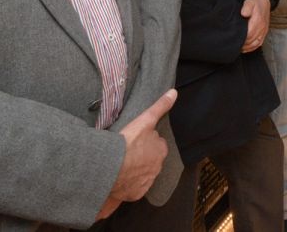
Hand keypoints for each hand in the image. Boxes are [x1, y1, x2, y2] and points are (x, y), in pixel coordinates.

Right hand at [97, 89, 176, 219]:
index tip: (137, 141)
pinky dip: (129, 184)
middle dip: (143, 157)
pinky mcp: (136, 193)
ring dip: (136, 170)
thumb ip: (160, 106)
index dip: (148, 142)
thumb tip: (173, 93)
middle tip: (129, 152)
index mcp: (161, 150)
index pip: (158, 145)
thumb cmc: (129, 142)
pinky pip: (134, 188)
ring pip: (143, 174)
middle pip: (151, 160)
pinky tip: (121, 178)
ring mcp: (147, 182)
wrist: (112, 167)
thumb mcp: (146, 119)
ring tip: (123, 165)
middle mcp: (157, 168)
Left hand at [240, 0, 271, 51]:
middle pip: (252, 40)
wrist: (264, 2)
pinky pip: (259, 43)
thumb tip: (244, 14)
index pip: (250, 33)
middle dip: (243, 43)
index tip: (235, 38)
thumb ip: (247, 7)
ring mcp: (264, 31)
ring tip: (239, 47)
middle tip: (234, 44)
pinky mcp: (264, 33)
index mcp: (258, 20)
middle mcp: (262, 27)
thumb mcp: (250, 2)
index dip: (242, 37)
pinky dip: (252, 47)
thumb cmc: (256, 3)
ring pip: (256, 43)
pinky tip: (245, 48)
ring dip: (247, 47)